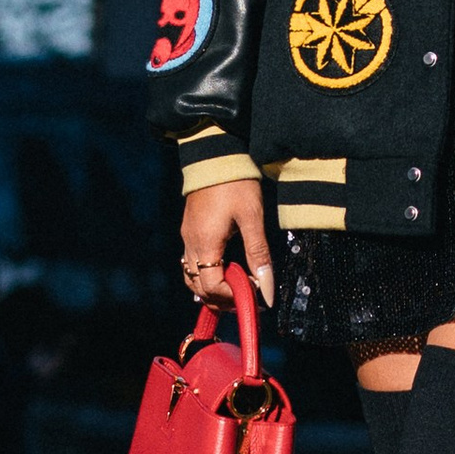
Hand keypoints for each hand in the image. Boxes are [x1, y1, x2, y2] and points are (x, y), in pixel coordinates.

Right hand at [182, 178, 272, 316]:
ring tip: (238, 288)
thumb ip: (258, 254)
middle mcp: (191, 244)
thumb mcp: (252, 218)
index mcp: (206, 243)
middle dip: (223, 298)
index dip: (233, 297)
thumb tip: (266, 289)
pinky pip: (192, 263)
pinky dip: (207, 275)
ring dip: (213, 289)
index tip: (256, 295)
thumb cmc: (236, 184)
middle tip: (249, 298)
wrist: (216, 155)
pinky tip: (226, 270)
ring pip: (192, 278)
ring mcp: (188, 237)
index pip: (213, 287)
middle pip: (199, 288)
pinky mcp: (190, 230)